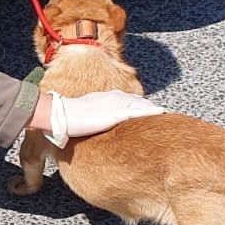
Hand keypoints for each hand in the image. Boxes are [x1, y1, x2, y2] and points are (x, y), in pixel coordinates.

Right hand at [47, 90, 163, 148]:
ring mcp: (114, 105)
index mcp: (106, 98)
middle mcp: (113, 97)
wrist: (61, 115)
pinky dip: (149, 111)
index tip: (150, 109)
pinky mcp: (115, 113)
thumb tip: (96, 126)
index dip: (140, 105)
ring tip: (163, 112)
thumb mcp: (85, 115)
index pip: (128, 100)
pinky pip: (137, 110)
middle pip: (137, 101)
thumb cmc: (68, 118)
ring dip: (151, 108)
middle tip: (161, 112)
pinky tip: (159, 112)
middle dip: (148, 106)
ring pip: (140, 104)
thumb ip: (95, 118)